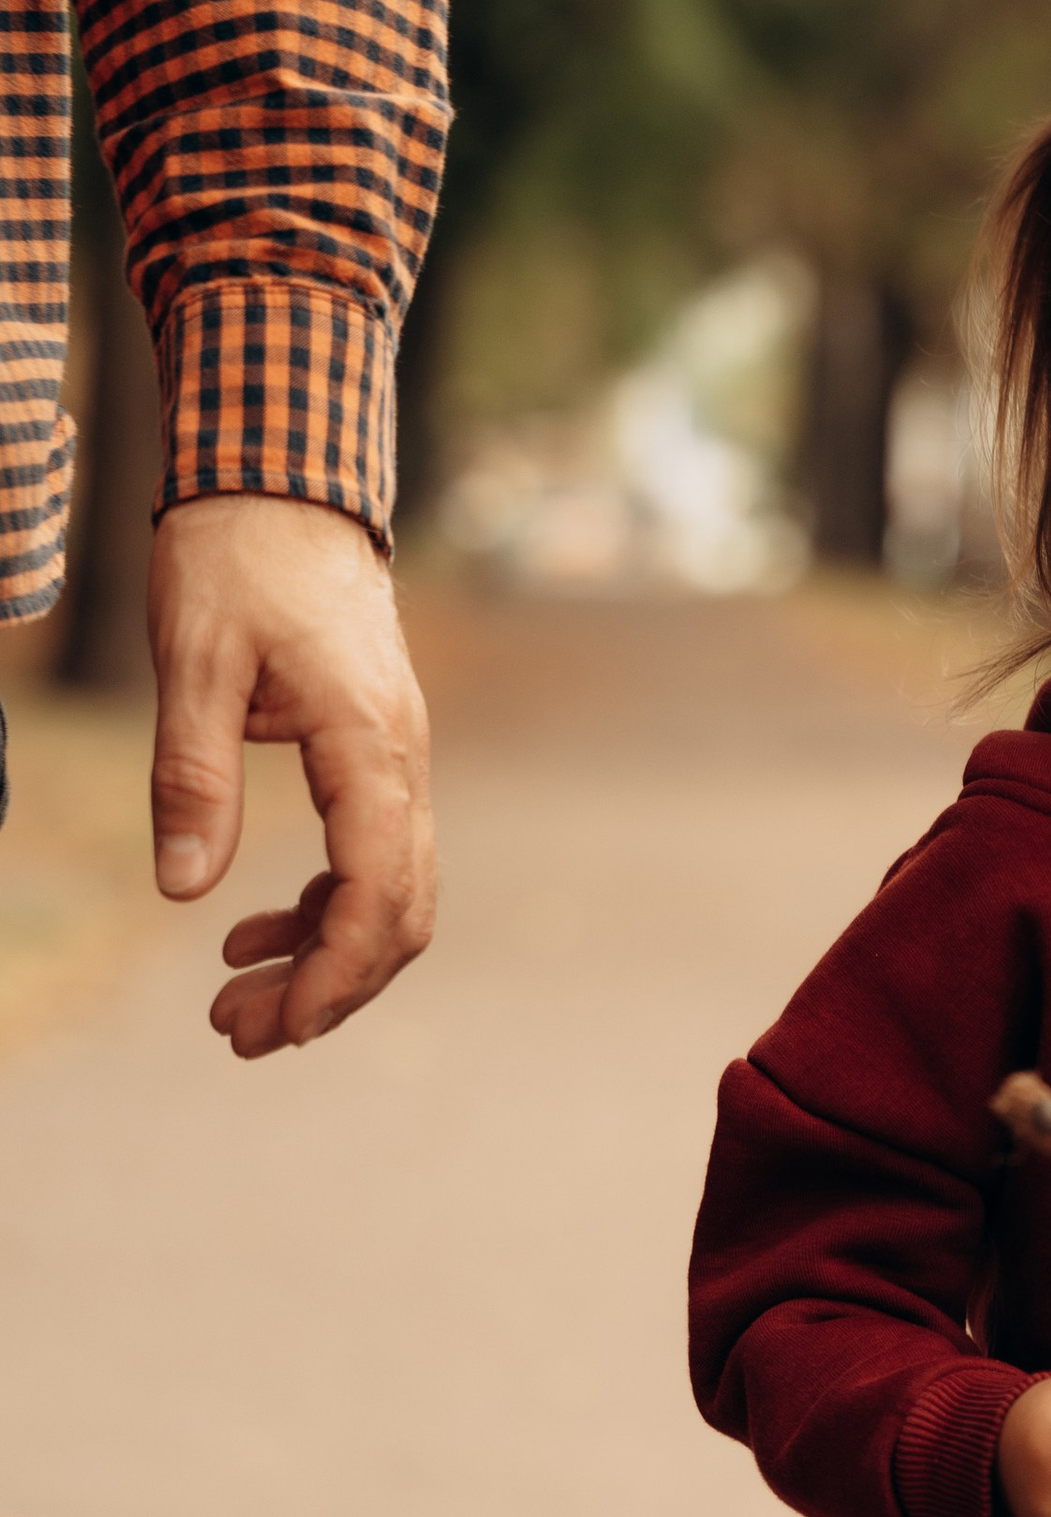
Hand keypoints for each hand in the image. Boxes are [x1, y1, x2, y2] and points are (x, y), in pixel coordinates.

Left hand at [146, 495, 436, 1056]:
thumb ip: (190, 776)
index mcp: (371, 745)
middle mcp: (403, 762)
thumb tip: (181, 890)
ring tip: (234, 1000)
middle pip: (401, 914)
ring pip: (392, 895)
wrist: (284, 483)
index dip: (332, 976)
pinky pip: (371, 857)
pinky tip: (249, 929)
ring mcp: (397, 760)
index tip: (273, 1027)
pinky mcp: (375, 755)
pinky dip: (322, 910)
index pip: (377, 894)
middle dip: (328, 989)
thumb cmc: (236, 558)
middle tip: (236, 1033)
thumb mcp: (193, 662)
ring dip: (325, 959)